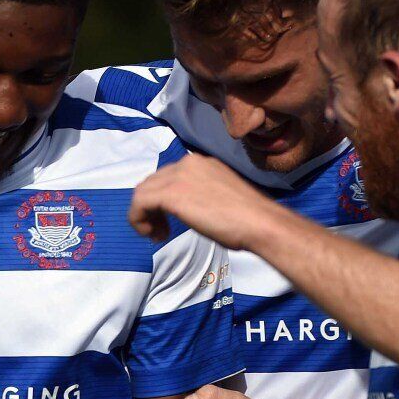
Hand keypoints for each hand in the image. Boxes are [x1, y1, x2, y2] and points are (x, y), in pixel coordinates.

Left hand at [129, 154, 267, 249]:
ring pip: (142, 192)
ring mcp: (179, 176)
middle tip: (160, 230)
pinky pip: (139, 203)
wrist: (260, 223)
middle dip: (150, 207)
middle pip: (151, 182)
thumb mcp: (219, 197)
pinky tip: (154, 235)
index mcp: (201, 163)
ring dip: (143, 215)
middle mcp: (188, 163)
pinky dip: (139, 220)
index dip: (161, 200)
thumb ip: (199, 195)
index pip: (167, 176)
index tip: (169, 222)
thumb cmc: (248, 219)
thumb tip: (188, 207)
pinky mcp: (172, 193)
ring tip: (157, 234)